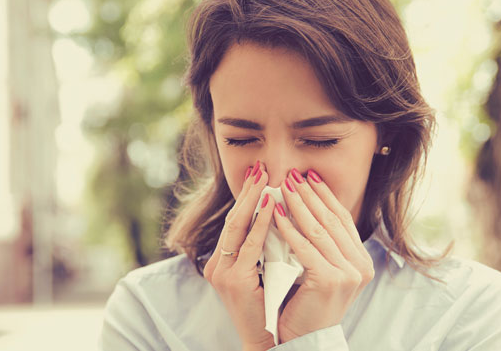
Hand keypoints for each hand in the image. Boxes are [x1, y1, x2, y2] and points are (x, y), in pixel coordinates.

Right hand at [203, 161, 275, 349]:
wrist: (267, 342)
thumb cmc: (272, 308)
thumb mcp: (265, 273)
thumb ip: (266, 248)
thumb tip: (281, 218)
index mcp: (225, 262)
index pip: (237, 222)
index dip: (247, 198)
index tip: (259, 175)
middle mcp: (218, 264)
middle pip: (233, 219)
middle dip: (246, 192)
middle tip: (259, 167)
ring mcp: (222, 272)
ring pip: (236, 228)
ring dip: (251, 201)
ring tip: (263, 178)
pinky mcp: (232, 280)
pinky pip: (249, 246)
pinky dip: (260, 224)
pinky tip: (270, 207)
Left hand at [273, 168, 374, 342]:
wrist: (303, 340)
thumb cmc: (306, 305)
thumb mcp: (322, 270)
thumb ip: (323, 244)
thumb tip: (309, 205)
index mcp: (361, 261)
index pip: (342, 219)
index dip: (325, 196)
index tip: (310, 176)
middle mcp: (360, 266)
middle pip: (332, 220)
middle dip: (311, 194)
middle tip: (294, 175)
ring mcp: (348, 274)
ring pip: (319, 230)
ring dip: (299, 205)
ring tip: (283, 186)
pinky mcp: (329, 280)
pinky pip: (305, 247)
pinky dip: (288, 228)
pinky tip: (275, 214)